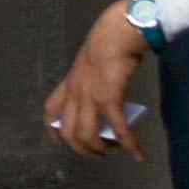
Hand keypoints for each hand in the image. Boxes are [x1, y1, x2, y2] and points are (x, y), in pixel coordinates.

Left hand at [42, 0, 152, 150]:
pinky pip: (118, 129)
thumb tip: (105, 93)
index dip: (53, 131)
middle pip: (68, 132)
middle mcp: (75, 93)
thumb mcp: (90, 62)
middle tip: (98, 152)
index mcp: (69, 84)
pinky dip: (129, 144)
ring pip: (87, 136)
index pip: (50, 112)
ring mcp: (90, 97)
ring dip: (100, 149)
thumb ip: (89, 78)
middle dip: (81, 148)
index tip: (61, 142)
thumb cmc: (107, 43)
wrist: (115, 33)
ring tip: (113, 151)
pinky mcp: (109, 98)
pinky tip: (138, 154)